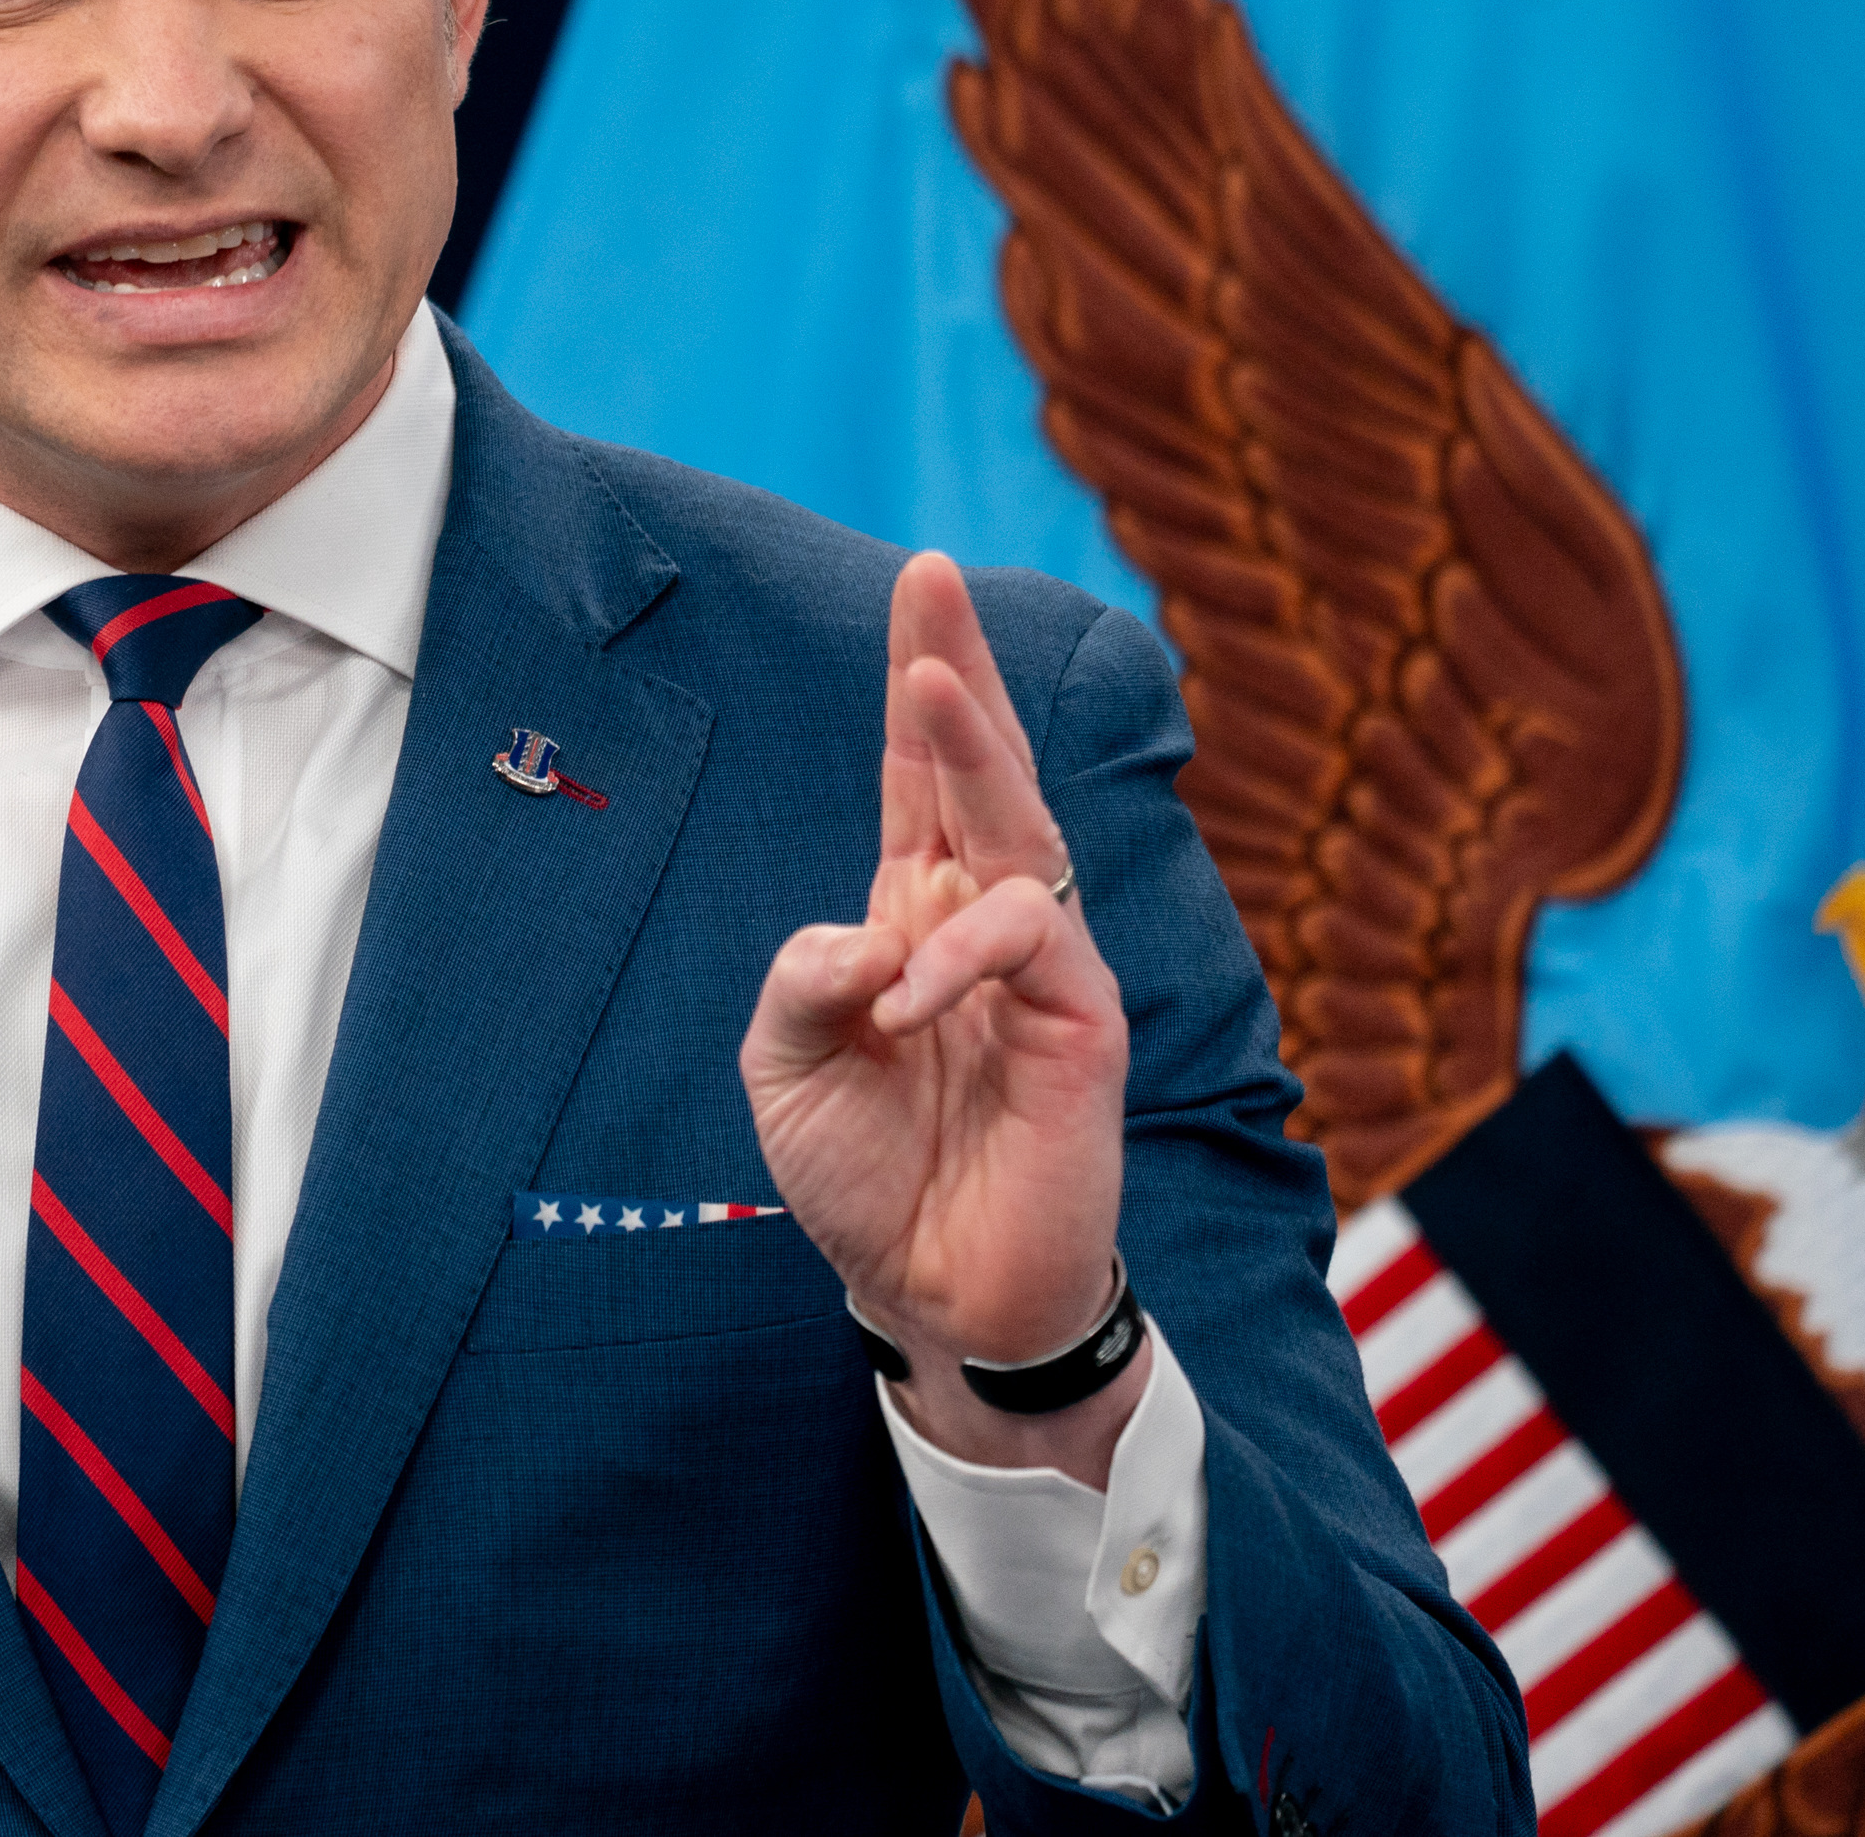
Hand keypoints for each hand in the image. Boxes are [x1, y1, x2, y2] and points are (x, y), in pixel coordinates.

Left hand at [741, 552, 1138, 1473]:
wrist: (929, 1289)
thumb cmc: (863, 1173)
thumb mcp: (784, 1068)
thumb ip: (799, 984)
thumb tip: (864, 938)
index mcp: (910, 910)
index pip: (920, 776)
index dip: (922, 680)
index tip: (920, 581)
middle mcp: (980, 921)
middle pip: (982, 772)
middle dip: (957, 668)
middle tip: (932, 575)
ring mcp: (1038, 969)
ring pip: (1018, 832)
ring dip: (974, 750)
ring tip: (927, 688)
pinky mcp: (1081, 1025)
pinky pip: (1028, 944)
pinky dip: (959, 955)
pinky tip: (907, 1001)